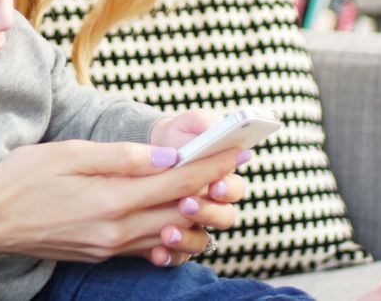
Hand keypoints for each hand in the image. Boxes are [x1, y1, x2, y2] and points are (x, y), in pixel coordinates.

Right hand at [0, 139, 243, 265]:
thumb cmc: (24, 178)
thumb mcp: (71, 152)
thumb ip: (123, 156)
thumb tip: (168, 158)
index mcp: (111, 199)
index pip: (178, 183)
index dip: (211, 166)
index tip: (236, 152)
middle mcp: (116, 230)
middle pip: (184, 214)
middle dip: (215, 192)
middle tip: (237, 173)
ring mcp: (110, 247)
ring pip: (172, 237)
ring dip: (198, 218)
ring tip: (213, 196)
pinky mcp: (103, 255)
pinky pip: (149, 250)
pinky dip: (172, 237)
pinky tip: (178, 222)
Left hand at [148, 109, 249, 266]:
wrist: (146, 156)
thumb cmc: (174, 137)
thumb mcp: (186, 124)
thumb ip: (202, 123)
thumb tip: (215, 129)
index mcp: (222, 177)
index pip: (234, 188)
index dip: (227, 189)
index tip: (214, 185)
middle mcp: (214, 204)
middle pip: (224, 218)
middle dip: (208, 213)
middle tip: (186, 204)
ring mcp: (196, 225)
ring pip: (203, 241)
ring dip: (189, 238)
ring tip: (168, 232)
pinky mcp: (177, 241)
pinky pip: (179, 257)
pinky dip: (171, 257)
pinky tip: (157, 253)